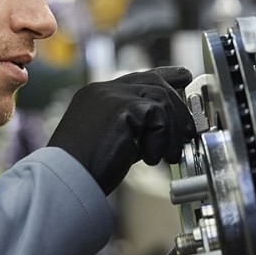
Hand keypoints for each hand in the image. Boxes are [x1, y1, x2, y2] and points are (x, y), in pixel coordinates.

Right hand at [48, 66, 195, 193]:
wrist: (66, 179)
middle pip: (154, 82)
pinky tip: (149, 159)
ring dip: (173, 130)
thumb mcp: (112, 140)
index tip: (184, 77)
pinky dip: (160, 139)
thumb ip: (134, 127)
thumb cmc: (85, 169)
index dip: (165, 75)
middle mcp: (103, 89)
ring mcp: (112, 95)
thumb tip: (162, 127)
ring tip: (170, 156)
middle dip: (178, 105)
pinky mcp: (122, 107)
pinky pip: (157, 115)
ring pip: (161, 98)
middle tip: (189, 131)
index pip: (138, 77)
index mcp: (97, 95)